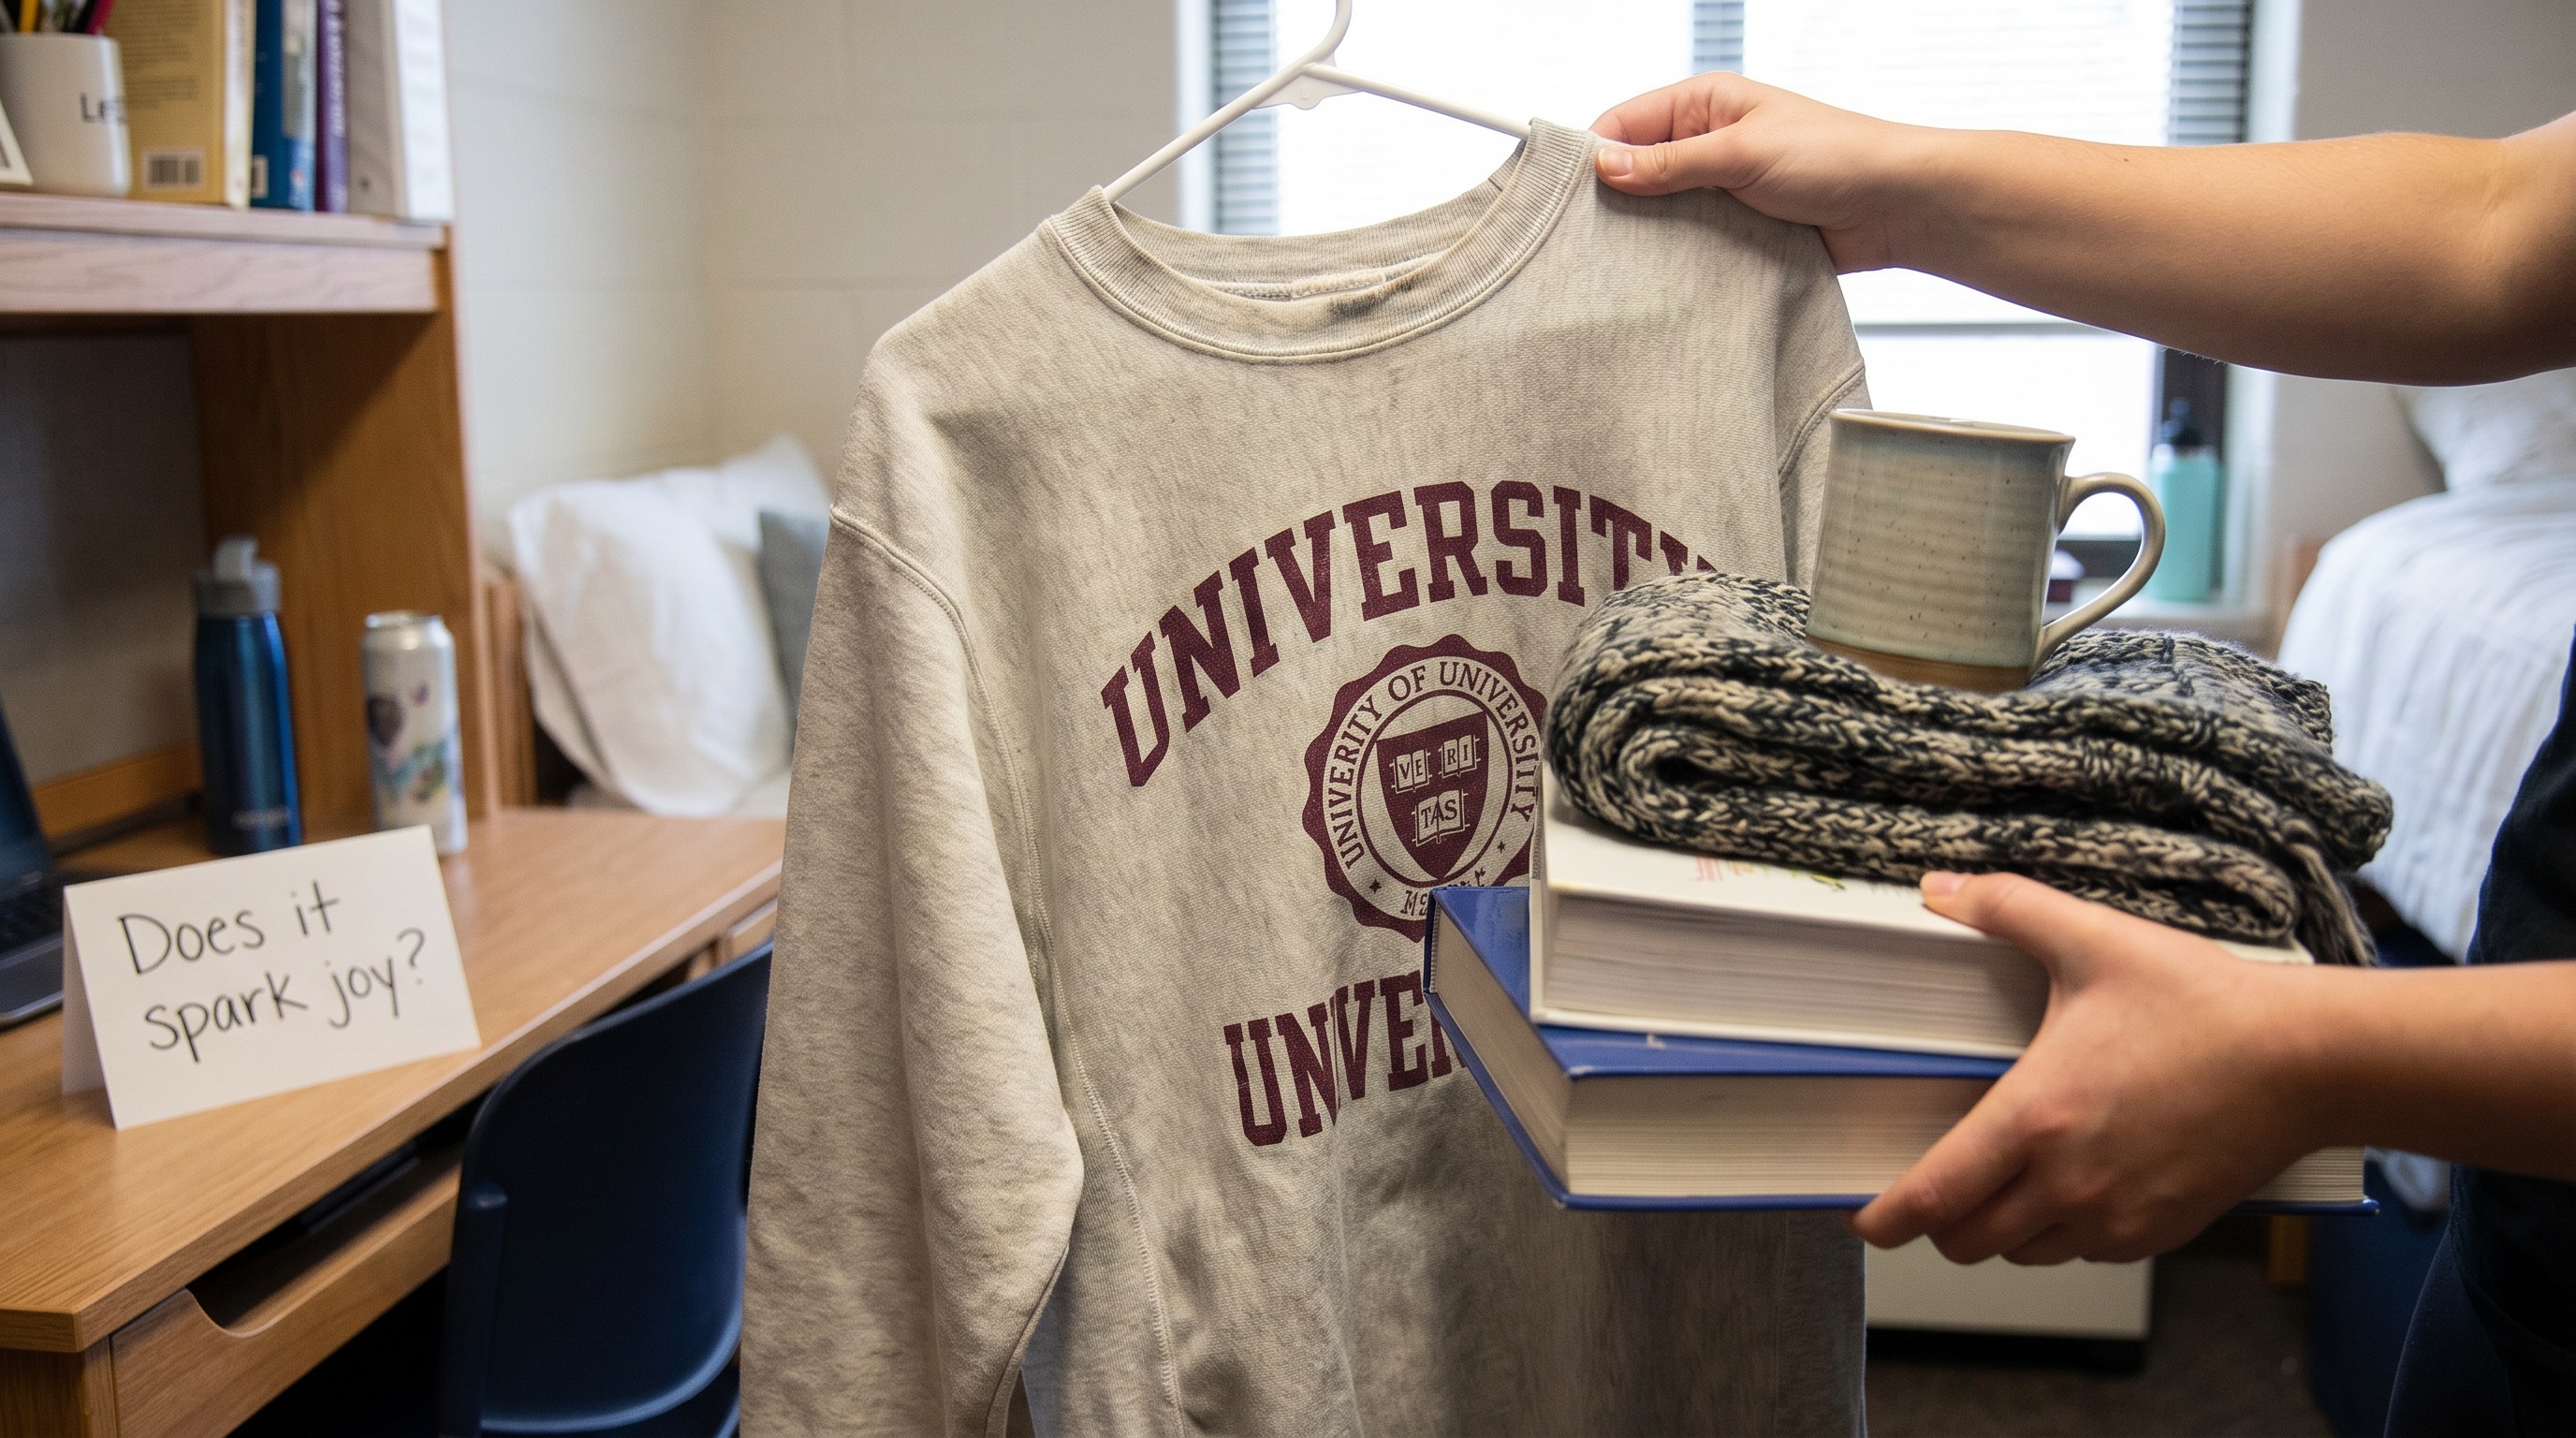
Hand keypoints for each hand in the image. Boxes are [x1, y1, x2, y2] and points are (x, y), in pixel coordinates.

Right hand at [1590, 72, 1934, 271]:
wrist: (1898, 207)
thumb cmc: (1835, 157)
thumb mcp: (1742, 153)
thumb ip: (1670, 164)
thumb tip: (1604, 166)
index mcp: (1705, 104)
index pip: (1625, 123)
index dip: (1593, 155)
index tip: (1564, 195)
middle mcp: (1708, 142)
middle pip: (1636, 170)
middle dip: (1614, 201)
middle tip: (1587, 239)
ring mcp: (1721, 188)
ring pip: (1659, 213)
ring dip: (1646, 236)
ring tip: (1619, 265)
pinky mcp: (1737, 229)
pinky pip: (1690, 244)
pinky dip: (1675, 259)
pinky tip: (1659, 278)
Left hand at [1851, 872, 2323, 1264]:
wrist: (2309, 1060)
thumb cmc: (2203, 1002)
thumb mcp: (2095, 939)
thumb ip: (2007, 908)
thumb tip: (1938, 887)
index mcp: (2038, 1117)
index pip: (1936, 1196)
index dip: (1888, 1218)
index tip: (1865, 1218)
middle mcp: (2071, 1181)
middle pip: (1970, 1241)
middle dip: (1940, 1225)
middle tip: (1934, 1191)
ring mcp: (2119, 1214)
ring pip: (2028, 1252)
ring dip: (2002, 1229)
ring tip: (2002, 1183)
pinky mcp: (2163, 1230)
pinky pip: (2088, 1251)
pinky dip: (2063, 1231)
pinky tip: (2072, 1183)